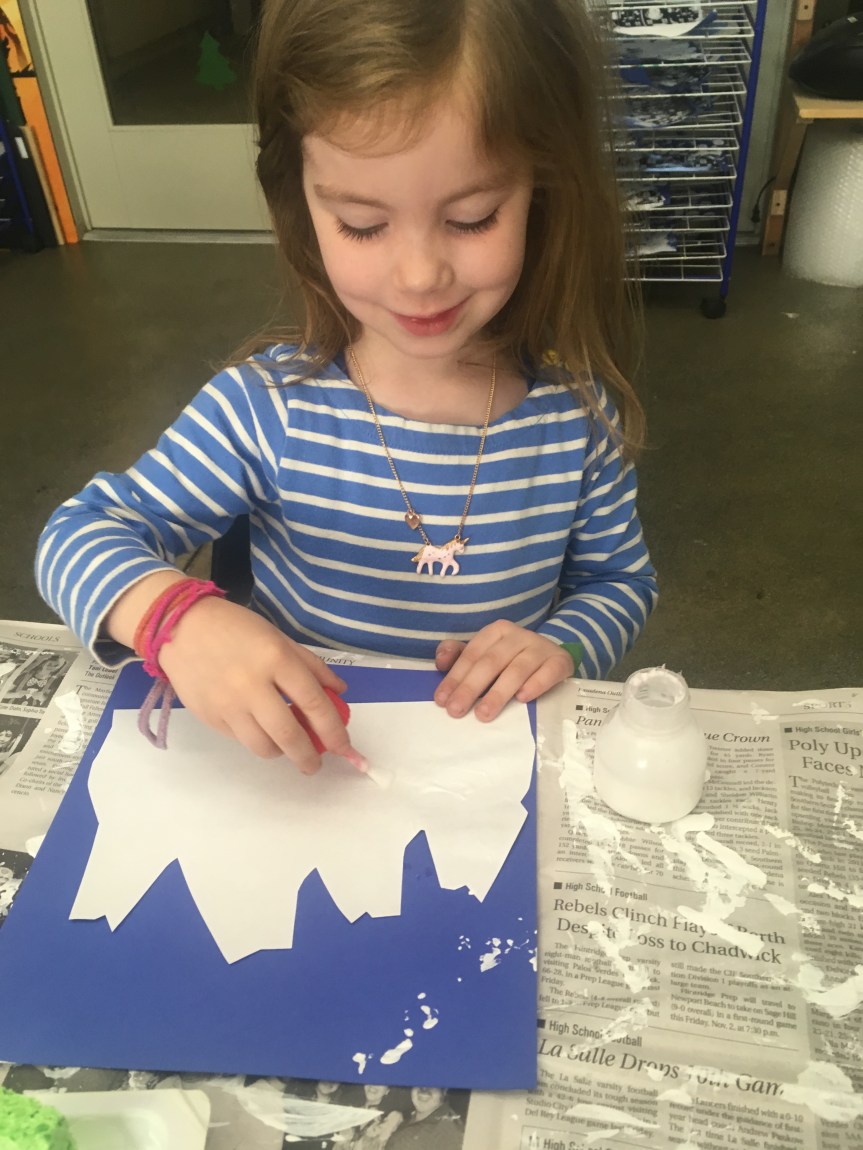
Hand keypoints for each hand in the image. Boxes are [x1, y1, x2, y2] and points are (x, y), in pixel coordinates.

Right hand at [157, 597, 355, 772]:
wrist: (181, 627)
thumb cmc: (237, 629)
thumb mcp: (280, 638)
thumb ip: (312, 667)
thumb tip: (339, 693)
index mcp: (276, 659)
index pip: (314, 704)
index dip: (334, 731)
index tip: (344, 748)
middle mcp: (252, 686)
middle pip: (289, 735)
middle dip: (309, 757)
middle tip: (316, 763)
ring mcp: (228, 705)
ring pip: (264, 747)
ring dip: (282, 752)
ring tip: (287, 745)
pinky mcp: (209, 718)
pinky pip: (241, 740)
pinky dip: (257, 740)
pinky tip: (260, 728)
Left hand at [433, 622, 573, 721]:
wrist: (554, 657)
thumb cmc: (512, 659)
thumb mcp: (487, 655)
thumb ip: (460, 656)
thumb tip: (440, 661)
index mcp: (496, 631)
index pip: (472, 655)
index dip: (455, 677)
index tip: (442, 700)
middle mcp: (518, 636)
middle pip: (491, 662)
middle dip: (471, 688)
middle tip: (456, 710)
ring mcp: (540, 647)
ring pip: (517, 669)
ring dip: (498, 693)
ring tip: (483, 714)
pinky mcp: (560, 661)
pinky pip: (548, 672)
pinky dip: (535, 685)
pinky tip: (523, 698)